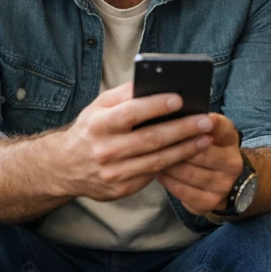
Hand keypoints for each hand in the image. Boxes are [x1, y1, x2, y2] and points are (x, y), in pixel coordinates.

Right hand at [53, 82, 214, 201]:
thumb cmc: (90, 129)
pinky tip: (188, 153)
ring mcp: (113, 173)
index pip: (131, 112)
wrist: (65, 167)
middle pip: (151, 139)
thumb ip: (124, 94)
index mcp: (98, 124)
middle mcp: (105, 150)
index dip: (157, 105)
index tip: (180, 99)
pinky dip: (173, 164)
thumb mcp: (98, 107)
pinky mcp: (121, 189)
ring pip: (157, 160)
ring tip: (205, 138)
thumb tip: (154, 82)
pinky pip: (152, 175)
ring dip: (185, 149)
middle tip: (205, 121)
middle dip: (182, 129)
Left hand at [157, 113, 243, 215]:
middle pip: (199, 151)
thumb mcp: (208, 130)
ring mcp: (223, 184)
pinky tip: (157, 172)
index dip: (197, 122)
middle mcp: (232, 161)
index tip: (178, 116)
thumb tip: (166, 111)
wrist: (221, 180)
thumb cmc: (205, 147)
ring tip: (150, 156)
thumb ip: (194, 120)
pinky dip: (167, 180)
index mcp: (230, 138)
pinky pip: (182, 190)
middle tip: (151, 139)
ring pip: (188, 172)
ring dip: (167, 164)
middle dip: (175, 146)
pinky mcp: (210, 202)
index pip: (217, 126)